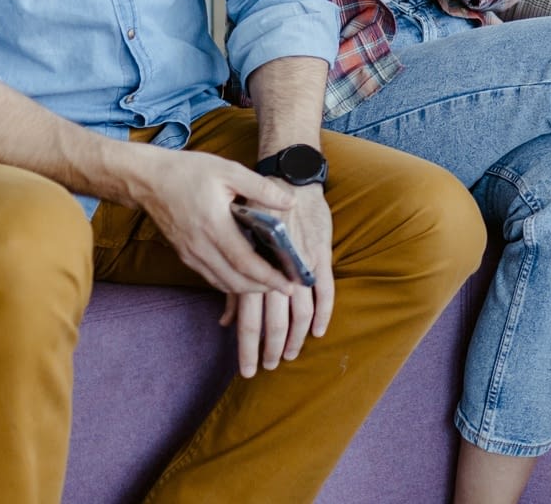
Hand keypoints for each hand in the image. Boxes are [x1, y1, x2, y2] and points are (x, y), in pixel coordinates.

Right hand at [127, 147, 300, 298]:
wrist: (148, 180)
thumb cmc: (188, 172)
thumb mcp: (229, 171)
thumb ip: (261, 188)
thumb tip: (290, 202)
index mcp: (214, 226)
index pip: (245, 262)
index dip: (269, 277)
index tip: (290, 284)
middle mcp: (200, 246)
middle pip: (235, 281)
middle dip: (263, 288)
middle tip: (286, 287)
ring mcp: (190, 254)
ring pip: (222, 283)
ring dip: (247, 288)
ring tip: (271, 283)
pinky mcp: (185, 255)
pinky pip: (211, 277)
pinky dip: (231, 282)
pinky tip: (245, 275)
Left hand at [219, 181, 334, 377]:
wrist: (287, 180)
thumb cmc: (255, 213)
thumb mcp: (236, 249)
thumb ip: (234, 288)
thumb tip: (225, 321)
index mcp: (251, 273)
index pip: (250, 322)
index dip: (249, 348)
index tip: (248, 369)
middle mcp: (275, 272)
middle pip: (275, 324)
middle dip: (272, 350)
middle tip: (270, 367)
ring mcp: (300, 265)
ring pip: (300, 313)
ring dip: (297, 338)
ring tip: (291, 354)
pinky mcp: (320, 256)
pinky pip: (325, 292)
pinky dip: (324, 314)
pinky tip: (319, 332)